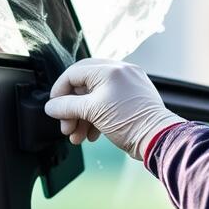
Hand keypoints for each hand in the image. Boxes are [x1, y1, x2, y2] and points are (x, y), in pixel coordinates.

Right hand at [45, 59, 185, 160]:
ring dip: (82, 117)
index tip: (54, 108)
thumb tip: (51, 107)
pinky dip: (97, 117)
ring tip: (77, 137)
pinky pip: (108, 103)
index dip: (59, 91)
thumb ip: (67, 107)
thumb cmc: (129, 122)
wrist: (158, 138)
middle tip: (66, 127)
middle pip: (83, 86)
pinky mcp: (133, 97)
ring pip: (95, 97)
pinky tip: (92, 135)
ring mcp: (128, 83)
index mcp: (109, 70)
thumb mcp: (92, 112)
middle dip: (71, 109)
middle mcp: (120, 71)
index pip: (73, 73)